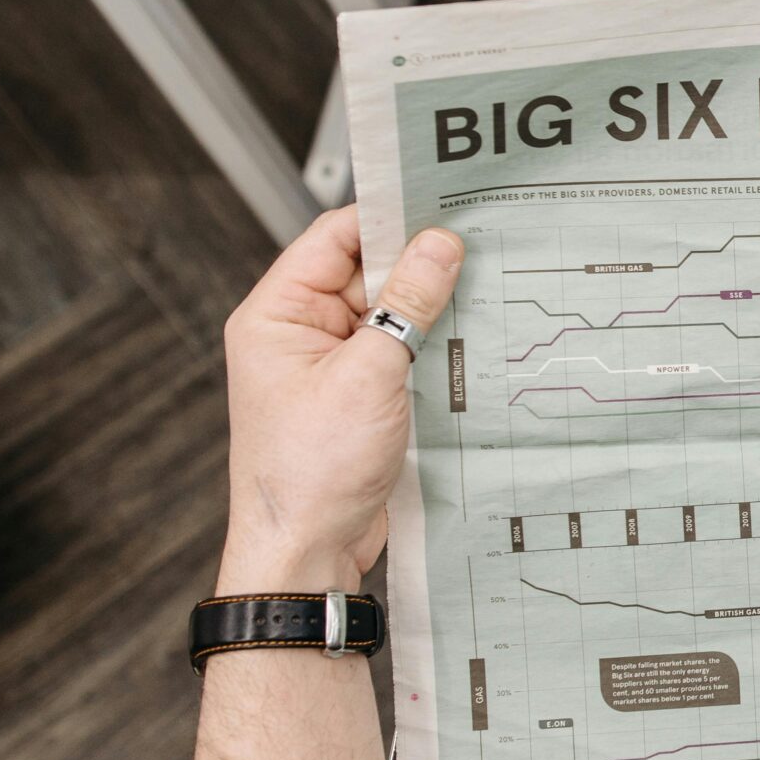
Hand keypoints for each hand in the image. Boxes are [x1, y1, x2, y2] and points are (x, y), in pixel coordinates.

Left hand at [216, 206, 463, 593]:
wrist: (307, 553)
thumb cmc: (310, 473)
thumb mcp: (368, 375)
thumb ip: (407, 304)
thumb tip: (439, 246)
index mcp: (277, 314)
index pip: (334, 238)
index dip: (388, 218)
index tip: (443, 207)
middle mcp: (300, 334)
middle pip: (369, 273)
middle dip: (421, 266)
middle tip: (480, 250)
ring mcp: (333, 367)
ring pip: (392, 314)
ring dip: (432, 310)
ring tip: (482, 296)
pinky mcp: (361, 398)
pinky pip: (402, 353)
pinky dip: (433, 347)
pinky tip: (470, 342)